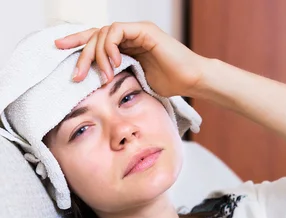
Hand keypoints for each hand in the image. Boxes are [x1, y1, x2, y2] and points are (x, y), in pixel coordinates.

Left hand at [55, 21, 208, 97]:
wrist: (192, 81)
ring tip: (104, 76)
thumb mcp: (137, 83)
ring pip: (104, 33)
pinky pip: (117, 31)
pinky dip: (110, 46)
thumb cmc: (171, 85)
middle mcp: (130, 36)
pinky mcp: (144, 30)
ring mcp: (137, 31)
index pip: (97, 40)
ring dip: (98, 55)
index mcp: (127, 47)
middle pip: (95, 35)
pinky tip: (113, 64)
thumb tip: (98, 86)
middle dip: (81, 54)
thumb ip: (119, 78)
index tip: (59, 50)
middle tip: (77, 75)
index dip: (77, 44)